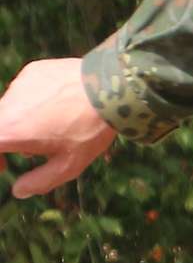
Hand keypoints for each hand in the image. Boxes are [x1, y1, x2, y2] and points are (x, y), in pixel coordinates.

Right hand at [0, 59, 116, 198]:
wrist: (111, 88)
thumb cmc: (90, 130)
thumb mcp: (68, 165)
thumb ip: (39, 181)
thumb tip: (19, 191)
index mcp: (9, 130)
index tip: (4, 165)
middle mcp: (7, 104)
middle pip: (0, 124)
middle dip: (9, 139)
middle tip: (31, 148)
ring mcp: (19, 85)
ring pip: (13, 107)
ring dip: (25, 119)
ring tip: (56, 125)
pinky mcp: (33, 72)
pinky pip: (27, 91)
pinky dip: (37, 101)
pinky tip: (62, 105)